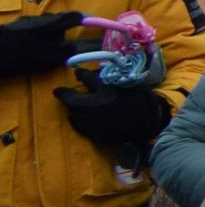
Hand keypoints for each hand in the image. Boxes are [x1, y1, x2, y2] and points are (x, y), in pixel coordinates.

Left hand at [0, 12, 84, 76]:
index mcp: (51, 26)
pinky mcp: (16, 24)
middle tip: (63, 38)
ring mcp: (26, 20)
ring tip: (46, 42)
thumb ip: (63, 53)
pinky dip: (37, 31)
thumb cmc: (20, 58)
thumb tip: (74, 47)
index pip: (72, 17)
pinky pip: (32, 25)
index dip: (84, 17)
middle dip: (63, 25)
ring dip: (49, 29)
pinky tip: (31, 42)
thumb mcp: (46, 61)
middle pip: (57, 18)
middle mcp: (40, 19)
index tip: (91, 19)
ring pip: (44, 21)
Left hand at [55, 85, 170, 152]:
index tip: (77, 73)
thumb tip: (90, 78)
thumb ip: (106, 85)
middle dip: (64, 94)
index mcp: (104, 93)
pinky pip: (78, 125)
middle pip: (71, 99)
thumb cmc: (135, 103)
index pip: (86, 79)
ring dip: (71, 108)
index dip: (80, 75)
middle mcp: (94, 107)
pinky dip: (76, 120)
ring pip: (72, 113)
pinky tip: (79, 117)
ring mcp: (91, 122)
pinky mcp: (91, 133)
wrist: (143, 124)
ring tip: (72, 105)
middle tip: (59, 92)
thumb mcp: (121, 89)